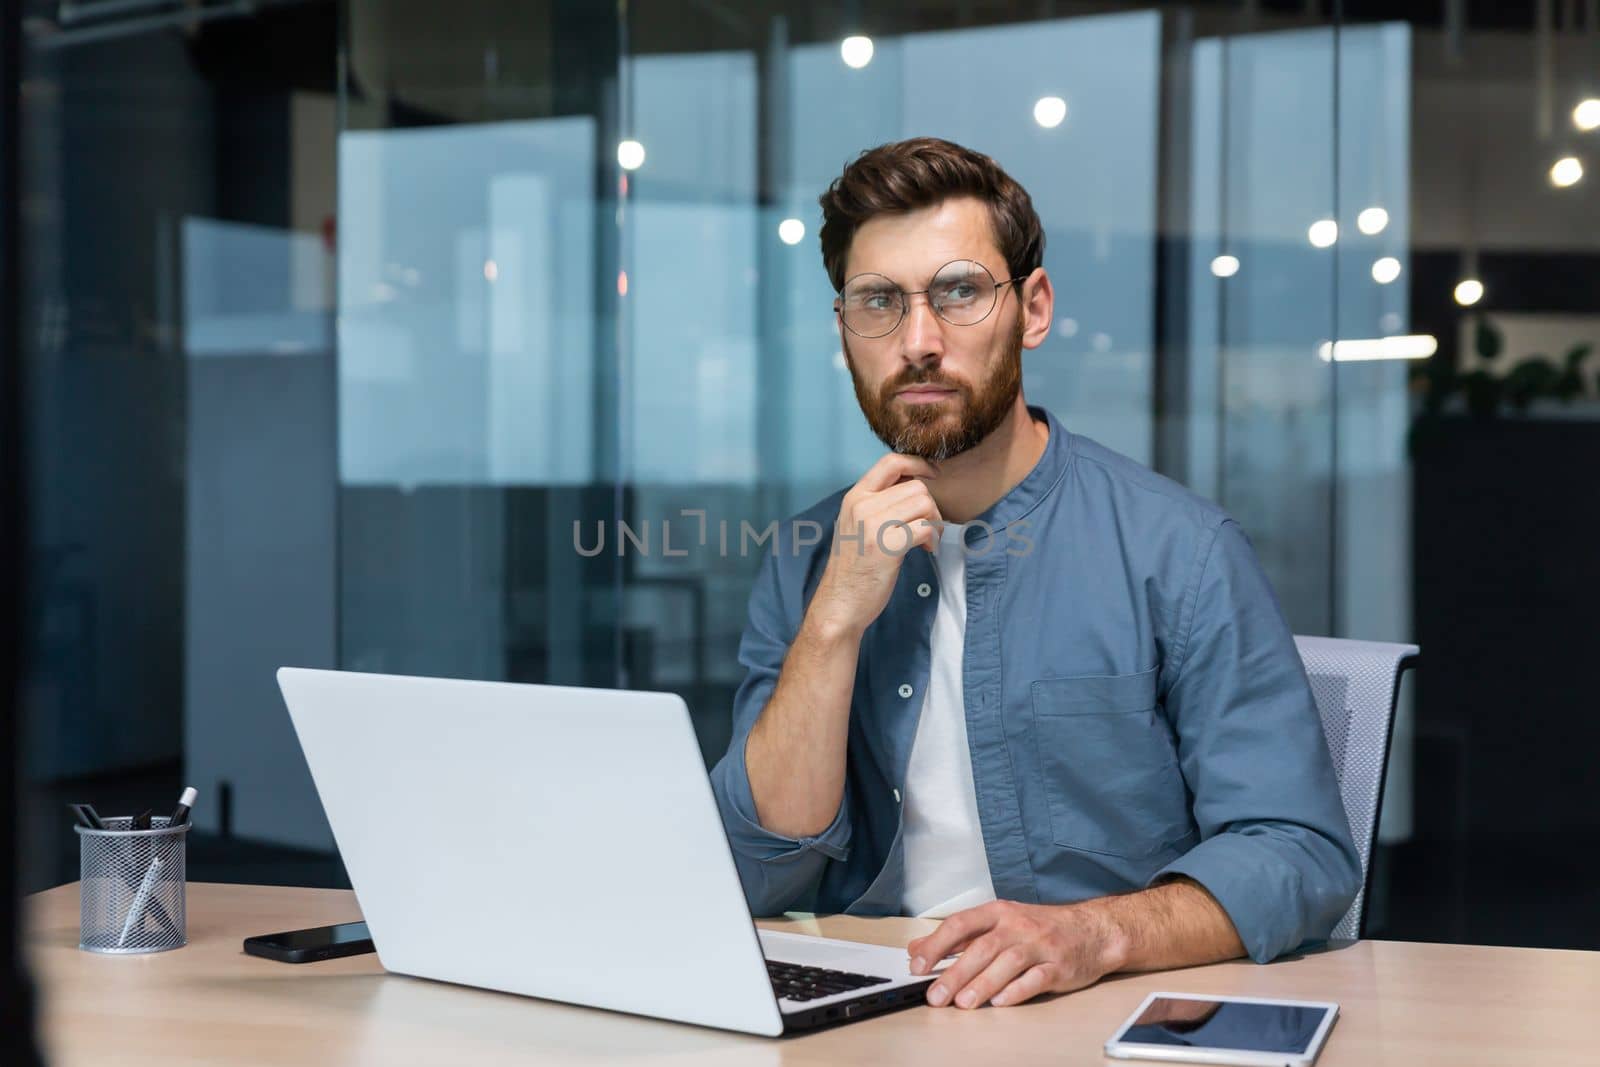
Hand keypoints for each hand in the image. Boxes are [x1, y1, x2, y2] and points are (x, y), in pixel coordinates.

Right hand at [808, 452, 942, 636]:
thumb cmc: (854, 567)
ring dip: (934, 522)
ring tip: (926, 540)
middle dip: (931, 507)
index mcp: (854, 497)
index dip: (918, 464)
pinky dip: (933, 538)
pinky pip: (925, 528)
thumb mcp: (857, 525)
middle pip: (916, 487)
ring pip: (924, 504)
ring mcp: (872, 525)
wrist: (840, 603)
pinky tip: (926, 549)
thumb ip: (878, 503)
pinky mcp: (886, 546)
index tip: (932, 474)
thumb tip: (914, 485)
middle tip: (927, 528)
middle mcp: (861, 506)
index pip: (890, 462)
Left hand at [905, 900, 1122, 1008]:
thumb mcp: (998, 922)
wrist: (1092, 930)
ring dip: (982, 984)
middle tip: (935, 995)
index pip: (960, 924)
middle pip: (982, 947)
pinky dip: (1017, 990)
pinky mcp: (1059, 967)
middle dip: (955, 973)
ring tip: (962, 1003)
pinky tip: (1000, 1001)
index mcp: (998, 912)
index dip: (937, 945)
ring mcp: (1040, 946)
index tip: (917, 965)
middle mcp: (1018, 926)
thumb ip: (959, 937)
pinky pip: (1036, 978)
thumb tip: (917, 949)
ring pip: (1007, 963)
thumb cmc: (1041, 927)